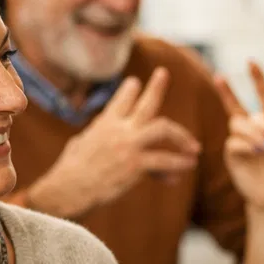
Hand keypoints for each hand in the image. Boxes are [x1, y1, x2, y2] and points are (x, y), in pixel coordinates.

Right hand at [27, 68, 201, 219]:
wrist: (68, 189)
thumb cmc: (70, 172)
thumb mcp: (81, 145)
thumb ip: (94, 136)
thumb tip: (92, 135)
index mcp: (104, 123)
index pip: (120, 99)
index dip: (130, 89)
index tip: (136, 82)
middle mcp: (118, 129)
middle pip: (145, 103)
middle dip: (156, 87)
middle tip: (164, 73)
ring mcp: (128, 144)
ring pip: (163, 129)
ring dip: (182, 136)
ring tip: (194, 147)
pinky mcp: (135, 164)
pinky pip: (165, 161)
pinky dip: (179, 163)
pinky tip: (188, 166)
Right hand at [212, 62, 263, 211]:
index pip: (263, 96)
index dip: (258, 80)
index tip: (251, 62)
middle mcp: (251, 127)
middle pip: (241, 110)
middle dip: (260, 124)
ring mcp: (239, 139)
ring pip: (238, 124)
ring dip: (254, 134)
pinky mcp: (231, 152)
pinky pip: (234, 141)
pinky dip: (248, 146)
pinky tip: (257, 153)